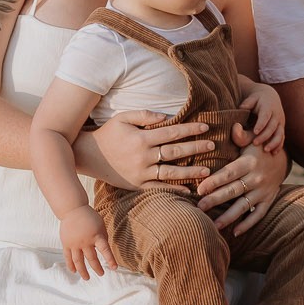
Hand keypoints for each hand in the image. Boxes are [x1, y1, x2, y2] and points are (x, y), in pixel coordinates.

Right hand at [61, 207, 115, 277]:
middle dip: (97, 268)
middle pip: (92, 259)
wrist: (73, 209)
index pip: (105, 250)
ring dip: (83, 271)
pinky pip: (68, 257)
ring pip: (78, 261)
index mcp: (96, 236)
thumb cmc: (90, 217)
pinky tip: (74, 271)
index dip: (110, 259)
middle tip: (101, 274)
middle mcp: (85, 241)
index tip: (114, 268)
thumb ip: (102, 238)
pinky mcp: (66, 244)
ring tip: (87, 278)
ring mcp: (75, 243)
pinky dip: (71, 265)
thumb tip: (104, 251)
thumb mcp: (101, 226)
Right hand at [89, 112, 212, 191]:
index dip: (190, 129)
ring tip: (207, 171)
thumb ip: (144, 114)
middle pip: (175, 152)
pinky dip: (174, 189)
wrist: (89, 156)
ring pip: (170, 172)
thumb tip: (165, 116)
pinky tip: (188, 190)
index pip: (171, 132)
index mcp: (141, 138)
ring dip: (190, 172)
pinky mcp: (138, 185)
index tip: (206, 126)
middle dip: (195, 148)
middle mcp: (143, 157)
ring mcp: (141, 173)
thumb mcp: (123, 117)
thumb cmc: (108, 133)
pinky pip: (159, 188)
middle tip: (213, 145)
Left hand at [198, 130, 287, 236]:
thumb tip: (233, 126)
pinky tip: (235, 233)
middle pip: (233, 191)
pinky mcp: (268, 200)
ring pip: (244, 206)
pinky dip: (248, 224)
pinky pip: (258, 214)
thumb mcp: (253, 138)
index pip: (229, 173)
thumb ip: (241, 135)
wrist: (283, 159)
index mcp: (249, 162)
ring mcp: (263, 191)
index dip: (214, 181)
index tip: (199, 189)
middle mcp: (256, 178)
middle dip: (215, 200)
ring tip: (214, 225)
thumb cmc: (259, 147)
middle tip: (199, 208)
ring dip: (229, 217)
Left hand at [240, 82, 284, 155]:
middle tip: (255, 143)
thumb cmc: (257, 100)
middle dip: (265, 136)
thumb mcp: (252, 98)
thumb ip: (247, 103)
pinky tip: (273, 153)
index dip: (261, 124)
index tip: (255, 132)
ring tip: (266, 150)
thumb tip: (241, 107)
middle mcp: (276, 115)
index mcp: (268, 107)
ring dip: (274, 142)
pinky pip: (282, 138)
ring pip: (280, 134)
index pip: (265, 116)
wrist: (271, 98)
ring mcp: (280, 122)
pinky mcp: (282, 128)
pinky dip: (279, 145)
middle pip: (272, 127)